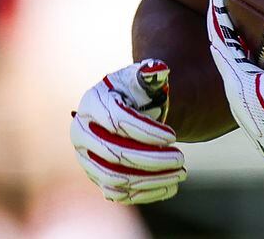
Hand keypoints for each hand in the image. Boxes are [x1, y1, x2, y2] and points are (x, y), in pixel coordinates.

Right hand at [70, 59, 186, 203]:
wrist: (126, 108)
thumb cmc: (135, 90)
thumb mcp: (141, 77)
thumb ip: (150, 72)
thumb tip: (158, 69)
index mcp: (91, 103)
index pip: (117, 121)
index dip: (146, 131)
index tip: (174, 136)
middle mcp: (82, 132)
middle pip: (115, 153)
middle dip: (151, 159)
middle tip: (181, 159)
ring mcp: (86, 158)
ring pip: (116, 178)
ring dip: (150, 180)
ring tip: (179, 174)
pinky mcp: (95, 177)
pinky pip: (118, 193)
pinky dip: (144, 193)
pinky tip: (170, 186)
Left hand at [207, 0, 263, 215]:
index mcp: (237, 82)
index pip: (220, 38)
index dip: (217, 13)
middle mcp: (236, 92)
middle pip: (224, 49)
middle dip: (225, 25)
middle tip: (226, 2)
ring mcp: (246, 103)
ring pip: (236, 64)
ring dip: (237, 42)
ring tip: (241, 23)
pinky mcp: (259, 111)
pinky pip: (248, 75)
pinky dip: (250, 58)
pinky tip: (263, 56)